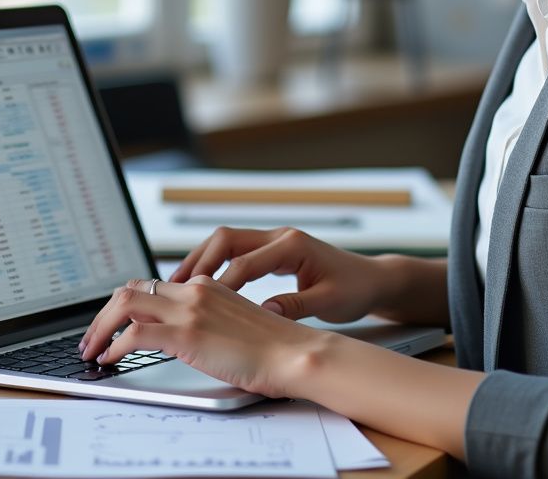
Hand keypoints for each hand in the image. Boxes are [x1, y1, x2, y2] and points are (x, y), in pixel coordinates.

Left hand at [78, 276, 328, 398]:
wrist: (295, 354)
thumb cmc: (273, 348)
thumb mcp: (234, 325)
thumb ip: (208, 321)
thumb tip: (182, 337)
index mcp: (207, 286)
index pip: (153, 285)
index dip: (125, 304)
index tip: (112, 324)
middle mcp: (196, 290)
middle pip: (132, 289)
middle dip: (103, 313)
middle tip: (91, 338)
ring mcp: (190, 309)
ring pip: (126, 304)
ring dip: (101, 326)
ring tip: (91, 349)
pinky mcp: (187, 333)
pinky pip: (135, 333)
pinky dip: (114, 344)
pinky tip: (109, 359)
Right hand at [169, 226, 391, 322]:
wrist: (373, 279)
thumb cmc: (355, 289)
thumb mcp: (330, 302)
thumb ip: (297, 305)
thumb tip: (265, 310)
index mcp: (293, 246)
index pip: (246, 263)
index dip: (221, 284)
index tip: (199, 305)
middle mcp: (281, 237)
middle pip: (227, 239)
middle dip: (200, 261)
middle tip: (174, 287)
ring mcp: (276, 240)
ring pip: (228, 242)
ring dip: (203, 260)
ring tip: (177, 284)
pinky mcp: (275, 250)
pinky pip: (237, 251)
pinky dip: (217, 264)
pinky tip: (203, 284)